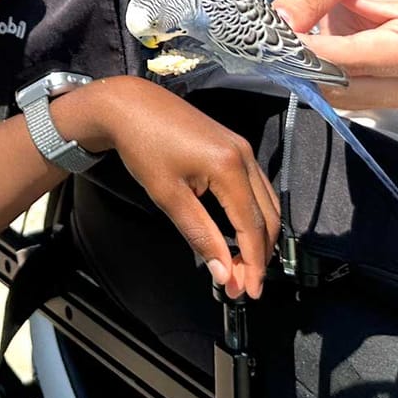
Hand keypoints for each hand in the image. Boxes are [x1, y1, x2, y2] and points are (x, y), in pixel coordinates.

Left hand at [56, 79, 279, 299]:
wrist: (130, 104)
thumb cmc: (143, 147)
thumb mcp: (168, 196)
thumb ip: (200, 235)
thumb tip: (224, 273)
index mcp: (229, 167)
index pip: (252, 227)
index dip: (253, 264)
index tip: (247, 293)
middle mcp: (244, 156)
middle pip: (268, 216)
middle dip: (259, 255)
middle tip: (244, 286)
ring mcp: (242, 147)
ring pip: (266, 202)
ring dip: (259, 236)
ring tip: (243, 265)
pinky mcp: (234, 145)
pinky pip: (256, 186)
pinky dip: (254, 214)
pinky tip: (241, 232)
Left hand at [271, 0, 397, 108]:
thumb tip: (280, 23)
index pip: (356, 61)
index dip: (310, 53)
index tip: (276, 41)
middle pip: (353, 88)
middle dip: (311, 67)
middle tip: (280, 40)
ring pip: (350, 99)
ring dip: (319, 75)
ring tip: (303, 40)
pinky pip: (355, 96)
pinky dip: (330, 78)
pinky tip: (320, 51)